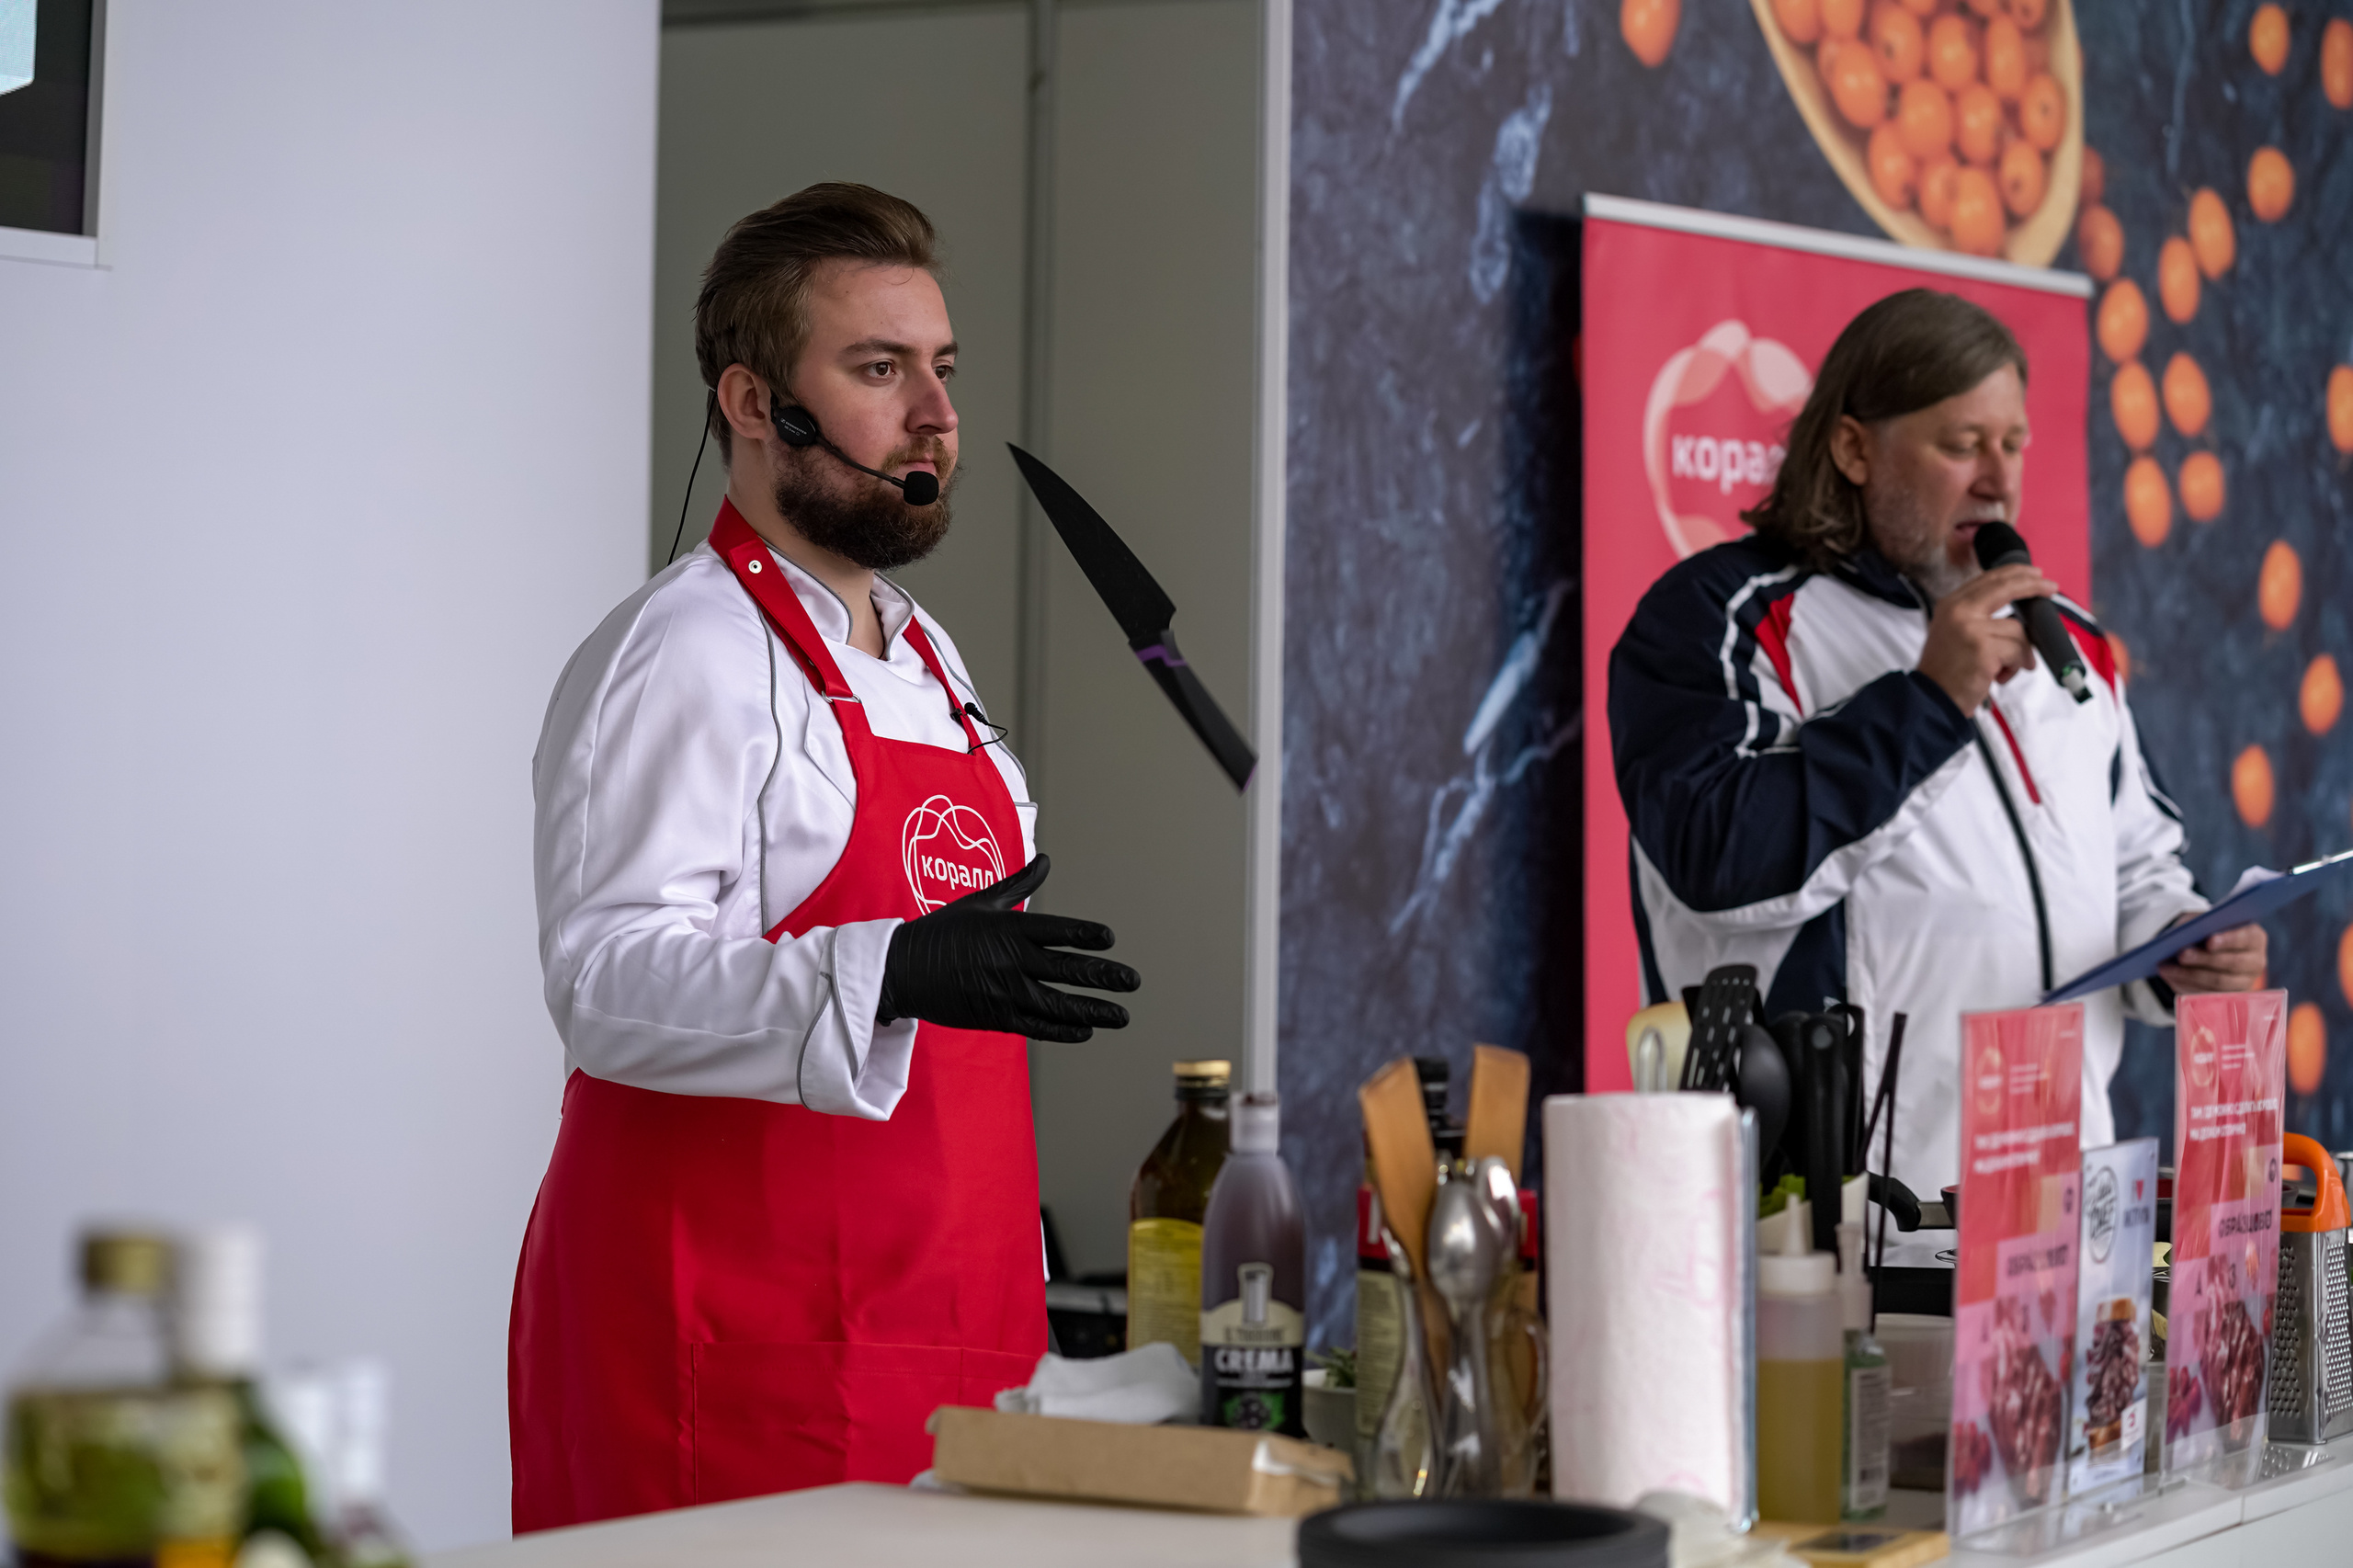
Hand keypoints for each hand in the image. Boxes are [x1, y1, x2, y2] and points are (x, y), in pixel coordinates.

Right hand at [876, 854, 1138, 1042]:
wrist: (904, 970)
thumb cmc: (943, 932)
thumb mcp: (981, 902)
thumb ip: (1019, 884)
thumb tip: (1045, 860)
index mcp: (1009, 928)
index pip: (1058, 931)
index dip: (1086, 935)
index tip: (1110, 939)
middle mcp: (1011, 960)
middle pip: (1067, 969)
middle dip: (1104, 976)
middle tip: (1132, 981)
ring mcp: (1005, 991)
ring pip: (1059, 1004)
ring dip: (1094, 1010)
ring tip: (1121, 1014)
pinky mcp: (996, 1016)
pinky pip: (1037, 1026)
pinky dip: (1063, 1030)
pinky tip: (1085, 1030)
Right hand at [1917, 564, 2057, 713]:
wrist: (1931, 698)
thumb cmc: (1946, 671)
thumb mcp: (1954, 632)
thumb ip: (1979, 616)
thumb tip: (2016, 615)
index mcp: (1951, 605)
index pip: (1988, 579)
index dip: (2015, 573)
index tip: (2035, 574)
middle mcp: (1959, 611)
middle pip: (2005, 588)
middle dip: (2033, 586)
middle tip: (2051, 587)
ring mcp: (1971, 629)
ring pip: (2018, 630)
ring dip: (2020, 652)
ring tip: (2008, 668)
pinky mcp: (1984, 649)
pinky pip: (2018, 651)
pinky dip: (2016, 666)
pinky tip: (2001, 676)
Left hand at [2158, 918, 2267, 994]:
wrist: (2210, 947)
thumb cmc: (2209, 929)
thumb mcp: (2205, 921)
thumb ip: (2199, 924)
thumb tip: (2181, 936)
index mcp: (2255, 938)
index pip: (2246, 939)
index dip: (2228, 940)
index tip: (2209, 941)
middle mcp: (2255, 962)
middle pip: (2233, 963)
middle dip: (2205, 959)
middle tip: (2182, 955)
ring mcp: (2244, 982)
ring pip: (2219, 983)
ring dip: (2190, 975)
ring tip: (2167, 968)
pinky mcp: (2229, 996)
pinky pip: (2208, 994)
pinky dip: (2186, 985)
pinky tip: (2169, 977)